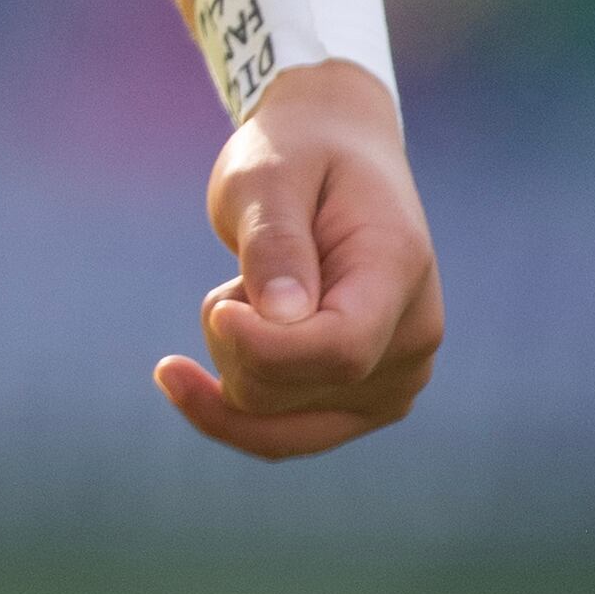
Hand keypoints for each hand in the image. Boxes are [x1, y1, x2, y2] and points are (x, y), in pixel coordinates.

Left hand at [153, 60, 441, 458]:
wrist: (334, 159)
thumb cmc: (295, 156)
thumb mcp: (267, 173)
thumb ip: (273, 240)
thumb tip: (281, 320)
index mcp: (399, 270)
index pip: (340, 348)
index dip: (265, 347)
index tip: (216, 309)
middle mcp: (413, 341)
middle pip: (287, 388)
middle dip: (229, 335)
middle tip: (237, 270)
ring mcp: (392, 382)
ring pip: (271, 421)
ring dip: (230, 357)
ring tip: (250, 289)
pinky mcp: (361, 405)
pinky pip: (279, 437)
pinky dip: (224, 406)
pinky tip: (181, 373)